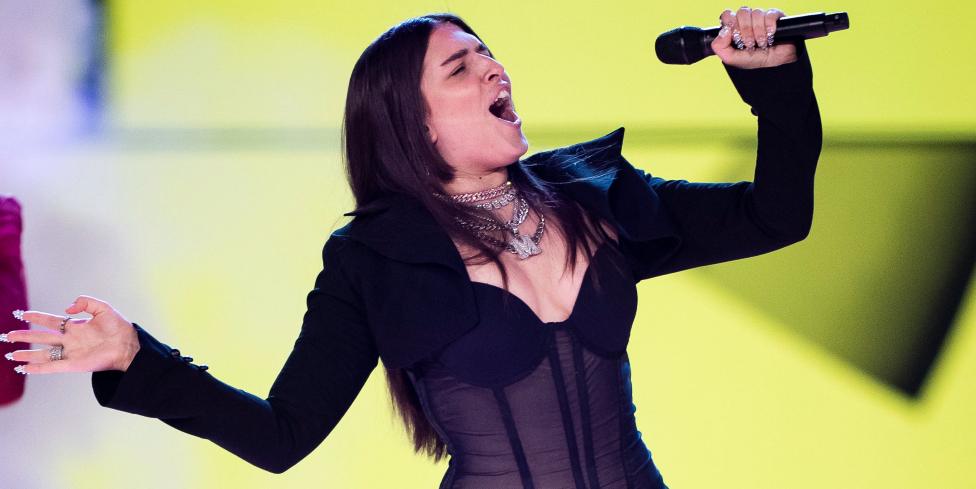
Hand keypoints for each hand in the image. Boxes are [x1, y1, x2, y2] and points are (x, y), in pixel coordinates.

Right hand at [2, 296, 139, 373]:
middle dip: (24, 336)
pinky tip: (24, 368)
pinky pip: (52, 367)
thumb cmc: (119, 327)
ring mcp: (71, 353)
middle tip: (7, 335)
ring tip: (11, 354)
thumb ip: (85, 302)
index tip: (22, 314)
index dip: (37, 317)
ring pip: (43, 353)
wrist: (129, 345)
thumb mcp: (103, 308)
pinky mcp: (74, 365)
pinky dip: (38, 368)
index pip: (51, 321)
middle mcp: (70, 340)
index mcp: (76, 327)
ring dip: (27, 354)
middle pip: (42, 337)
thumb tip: (67, 308)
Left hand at [712, 7, 796, 68]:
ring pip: (755, 13)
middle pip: (741, 12)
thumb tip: (723, 31)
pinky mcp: (774, 16)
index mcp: (735, 28)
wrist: (777, 64)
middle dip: (745, 30)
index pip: (728, 15)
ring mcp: (760, 18)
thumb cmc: (755, 60)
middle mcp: (747, 21)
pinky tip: (771, 36)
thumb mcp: (732, 59)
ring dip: (758, 31)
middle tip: (750, 43)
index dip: (731, 23)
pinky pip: (769, 14)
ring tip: (762, 43)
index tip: (735, 36)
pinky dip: (769, 26)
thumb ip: (720, 47)